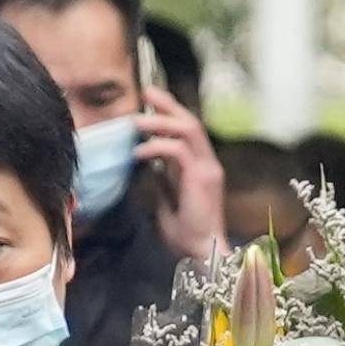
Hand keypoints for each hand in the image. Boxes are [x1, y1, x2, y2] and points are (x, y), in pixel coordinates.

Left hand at [134, 83, 226, 258]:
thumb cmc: (186, 233)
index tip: (149, 101)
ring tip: (137, 121)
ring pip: (188, 129)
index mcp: (200, 167)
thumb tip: (151, 164)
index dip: (170, 113)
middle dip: (168, 105)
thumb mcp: (168, 201)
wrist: (202, 253)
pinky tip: (140, 152)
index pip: (187, 131)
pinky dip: (158, 146)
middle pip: (190, 122)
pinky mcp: (201, 177)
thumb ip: (164, 180)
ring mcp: (207, 169)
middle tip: (146, 93)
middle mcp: (207, 163)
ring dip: (161, 121)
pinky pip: (179, 151)